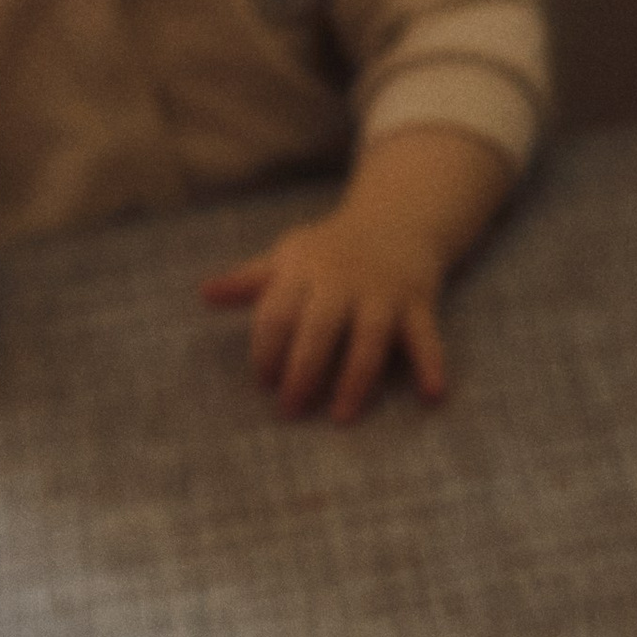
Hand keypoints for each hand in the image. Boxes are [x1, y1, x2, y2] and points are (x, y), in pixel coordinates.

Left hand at [203, 201, 447, 423]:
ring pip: (369, 339)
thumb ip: (249, 281)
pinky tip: (432, 394)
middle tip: (289, 409)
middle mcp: (343, 281)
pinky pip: (425, 336)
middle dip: (302, 370)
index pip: (277, 312)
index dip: (266, 349)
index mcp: (304, 270)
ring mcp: (382, 293)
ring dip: (356, 379)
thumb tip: (204, 295)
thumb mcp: (289, 256)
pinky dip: (431, 364)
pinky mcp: (418, 303)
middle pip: (319, 328)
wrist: (398, 219)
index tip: (262, 382)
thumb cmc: (332, 248)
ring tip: (341, 417)